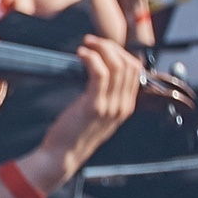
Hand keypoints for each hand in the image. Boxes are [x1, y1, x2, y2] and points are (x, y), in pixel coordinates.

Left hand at [27, 35, 142, 180]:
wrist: (62, 156)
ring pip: (116, 66)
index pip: (135, 71)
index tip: (102, 46)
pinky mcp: (94, 106)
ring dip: (101, 49)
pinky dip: (91, 58)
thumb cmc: (73, 132)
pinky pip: (99, 73)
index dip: (120, 53)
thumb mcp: (96, 114)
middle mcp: (122, 106)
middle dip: (111, 47)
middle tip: (91, 41)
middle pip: (128, 65)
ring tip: (85, 45)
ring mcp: (110, 107)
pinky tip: (81, 54)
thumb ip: (103, 96)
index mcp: (125, 107)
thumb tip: (98, 70)